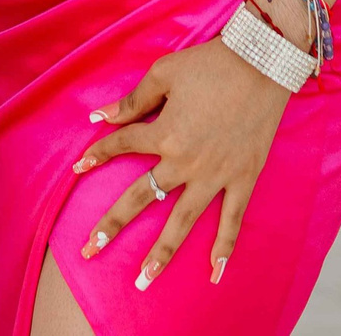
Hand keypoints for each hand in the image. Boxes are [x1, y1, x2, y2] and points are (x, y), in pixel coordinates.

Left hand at [73, 39, 292, 289]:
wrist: (263, 62)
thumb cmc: (211, 63)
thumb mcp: (164, 73)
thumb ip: (132, 101)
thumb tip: (99, 117)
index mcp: (163, 133)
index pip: (121, 147)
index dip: (97, 155)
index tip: (78, 168)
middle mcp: (184, 161)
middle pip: (142, 198)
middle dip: (112, 225)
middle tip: (89, 250)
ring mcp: (215, 175)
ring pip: (182, 220)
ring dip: (162, 252)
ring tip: (145, 279)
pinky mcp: (243, 178)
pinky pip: (232, 219)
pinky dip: (225, 246)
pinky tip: (215, 272)